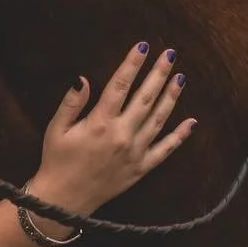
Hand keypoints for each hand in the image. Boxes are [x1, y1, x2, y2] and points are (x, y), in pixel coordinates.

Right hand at [23, 43, 195, 228]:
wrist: (64, 200)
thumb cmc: (57, 161)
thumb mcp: (56, 130)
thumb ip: (71, 103)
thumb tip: (82, 78)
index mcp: (100, 123)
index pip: (120, 86)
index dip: (133, 64)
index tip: (143, 46)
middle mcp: (122, 135)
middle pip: (145, 98)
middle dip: (159, 73)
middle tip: (170, 54)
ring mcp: (135, 152)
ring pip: (159, 119)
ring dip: (171, 97)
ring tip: (181, 78)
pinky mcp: (141, 168)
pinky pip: (165, 150)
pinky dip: (179, 136)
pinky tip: (191, 122)